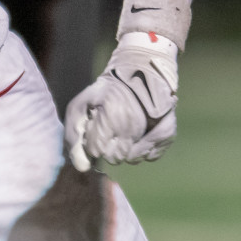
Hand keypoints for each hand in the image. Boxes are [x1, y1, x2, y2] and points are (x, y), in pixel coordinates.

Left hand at [65, 32, 178, 172]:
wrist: (139, 73)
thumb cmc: (105, 92)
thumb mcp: (81, 105)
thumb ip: (74, 135)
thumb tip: (81, 167)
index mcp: (111, 114)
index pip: (96, 149)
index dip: (92, 142)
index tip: (95, 128)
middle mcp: (134, 124)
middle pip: (114, 157)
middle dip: (108, 147)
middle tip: (110, 129)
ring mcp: (152, 130)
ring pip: (132, 159)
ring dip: (125, 149)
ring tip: (124, 129)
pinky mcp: (167, 134)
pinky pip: (149, 156)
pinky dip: (142, 148)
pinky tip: (139, 132)